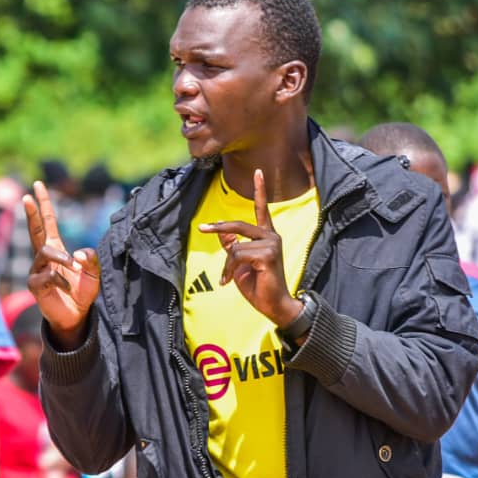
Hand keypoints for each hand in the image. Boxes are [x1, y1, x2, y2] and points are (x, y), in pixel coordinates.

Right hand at [24, 181, 100, 347]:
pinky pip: (48, 276)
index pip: (47, 221)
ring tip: (74, 268)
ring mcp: (37, 270)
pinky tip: (67, 287)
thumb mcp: (93, 273)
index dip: (44, 204)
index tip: (38, 185)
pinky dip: (62, 280)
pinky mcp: (35, 285)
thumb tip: (78, 253)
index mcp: (56, 248)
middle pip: (35, 229)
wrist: (76, 315)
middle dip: (31, 212)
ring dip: (62, 258)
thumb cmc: (81, 291)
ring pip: (45, 253)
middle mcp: (44, 256)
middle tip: (27, 196)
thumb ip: (90, 260)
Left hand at [198, 169, 302, 327]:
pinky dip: (229, 269)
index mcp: (267, 235)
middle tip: (202, 229)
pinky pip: (238, 255)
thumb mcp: (240, 264)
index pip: (262, 209)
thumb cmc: (259, 285)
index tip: (259, 172)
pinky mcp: (268, 254)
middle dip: (218, 227)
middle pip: (238, 224)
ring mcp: (272, 243)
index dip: (260, 190)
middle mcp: (272, 236)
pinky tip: (228, 281)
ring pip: (236, 246)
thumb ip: (234, 247)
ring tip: (226, 279)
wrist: (274, 306)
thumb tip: (223, 234)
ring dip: (227, 264)